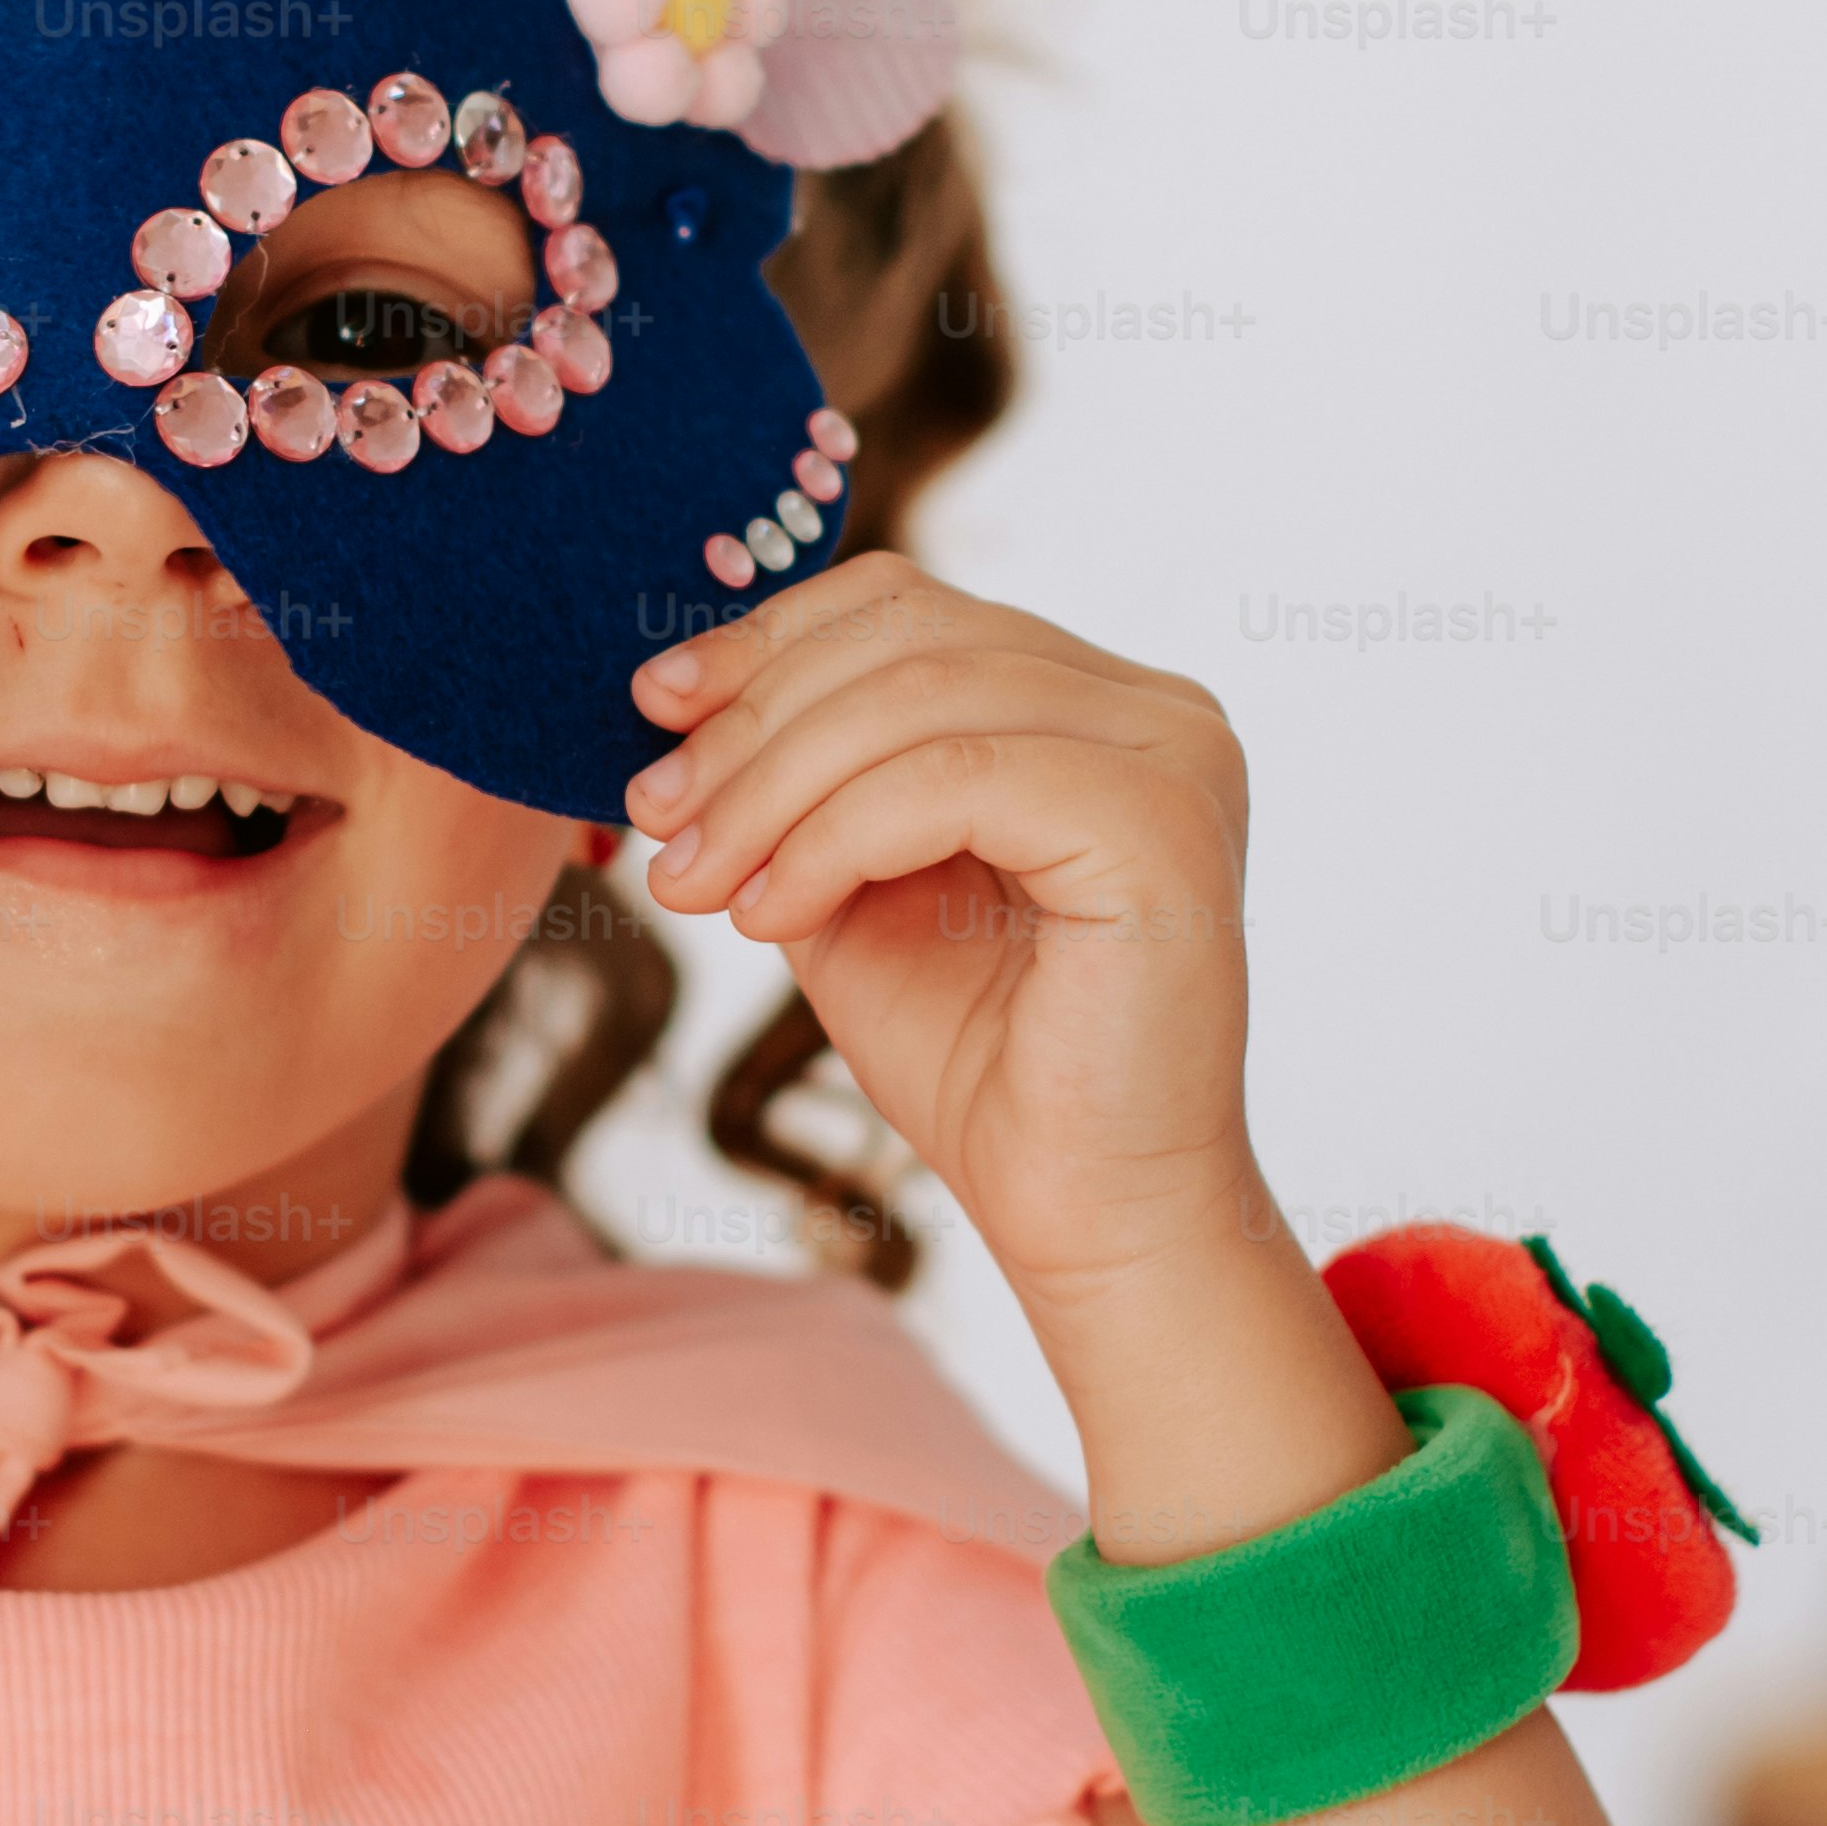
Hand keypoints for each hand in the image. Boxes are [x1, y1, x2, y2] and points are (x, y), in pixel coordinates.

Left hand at [619, 558, 1266, 1308]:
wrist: (1087, 1220)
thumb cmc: (981, 1068)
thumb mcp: (856, 888)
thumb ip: (802, 784)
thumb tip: (674, 695)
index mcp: (1094, 704)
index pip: (912, 605)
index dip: (771, 641)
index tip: (653, 707)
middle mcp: (1156, 709)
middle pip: (909, 636)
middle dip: (753, 723)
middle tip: (655, 818)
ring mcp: (1174, 756)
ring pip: (920, 698)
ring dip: (773, 788)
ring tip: (694, 883)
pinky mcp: (1160, 825)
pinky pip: (953, 779)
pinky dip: (835, 837)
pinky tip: (774, 917)